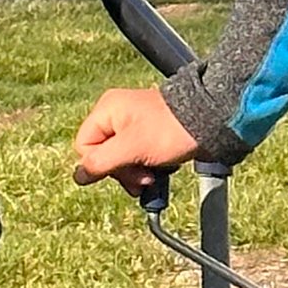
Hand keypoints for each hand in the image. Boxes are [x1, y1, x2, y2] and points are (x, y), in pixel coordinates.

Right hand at [72, 85, 199, 199]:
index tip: (124, 170)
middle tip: (144, 177)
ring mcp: (133, 124)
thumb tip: (79, 176)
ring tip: (154, 176)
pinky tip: (161, 170)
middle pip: (103, 154)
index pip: (85, 146)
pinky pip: (137, 157)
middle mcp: (116, 114)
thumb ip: (101, 163)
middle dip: (122, 172)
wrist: (209, 122)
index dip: (100, 165)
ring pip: (121, 159)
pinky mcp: (149, 134)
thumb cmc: (170, 130)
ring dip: (136, 173)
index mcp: (107, 110)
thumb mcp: (131, 148)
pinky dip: (147, 167)